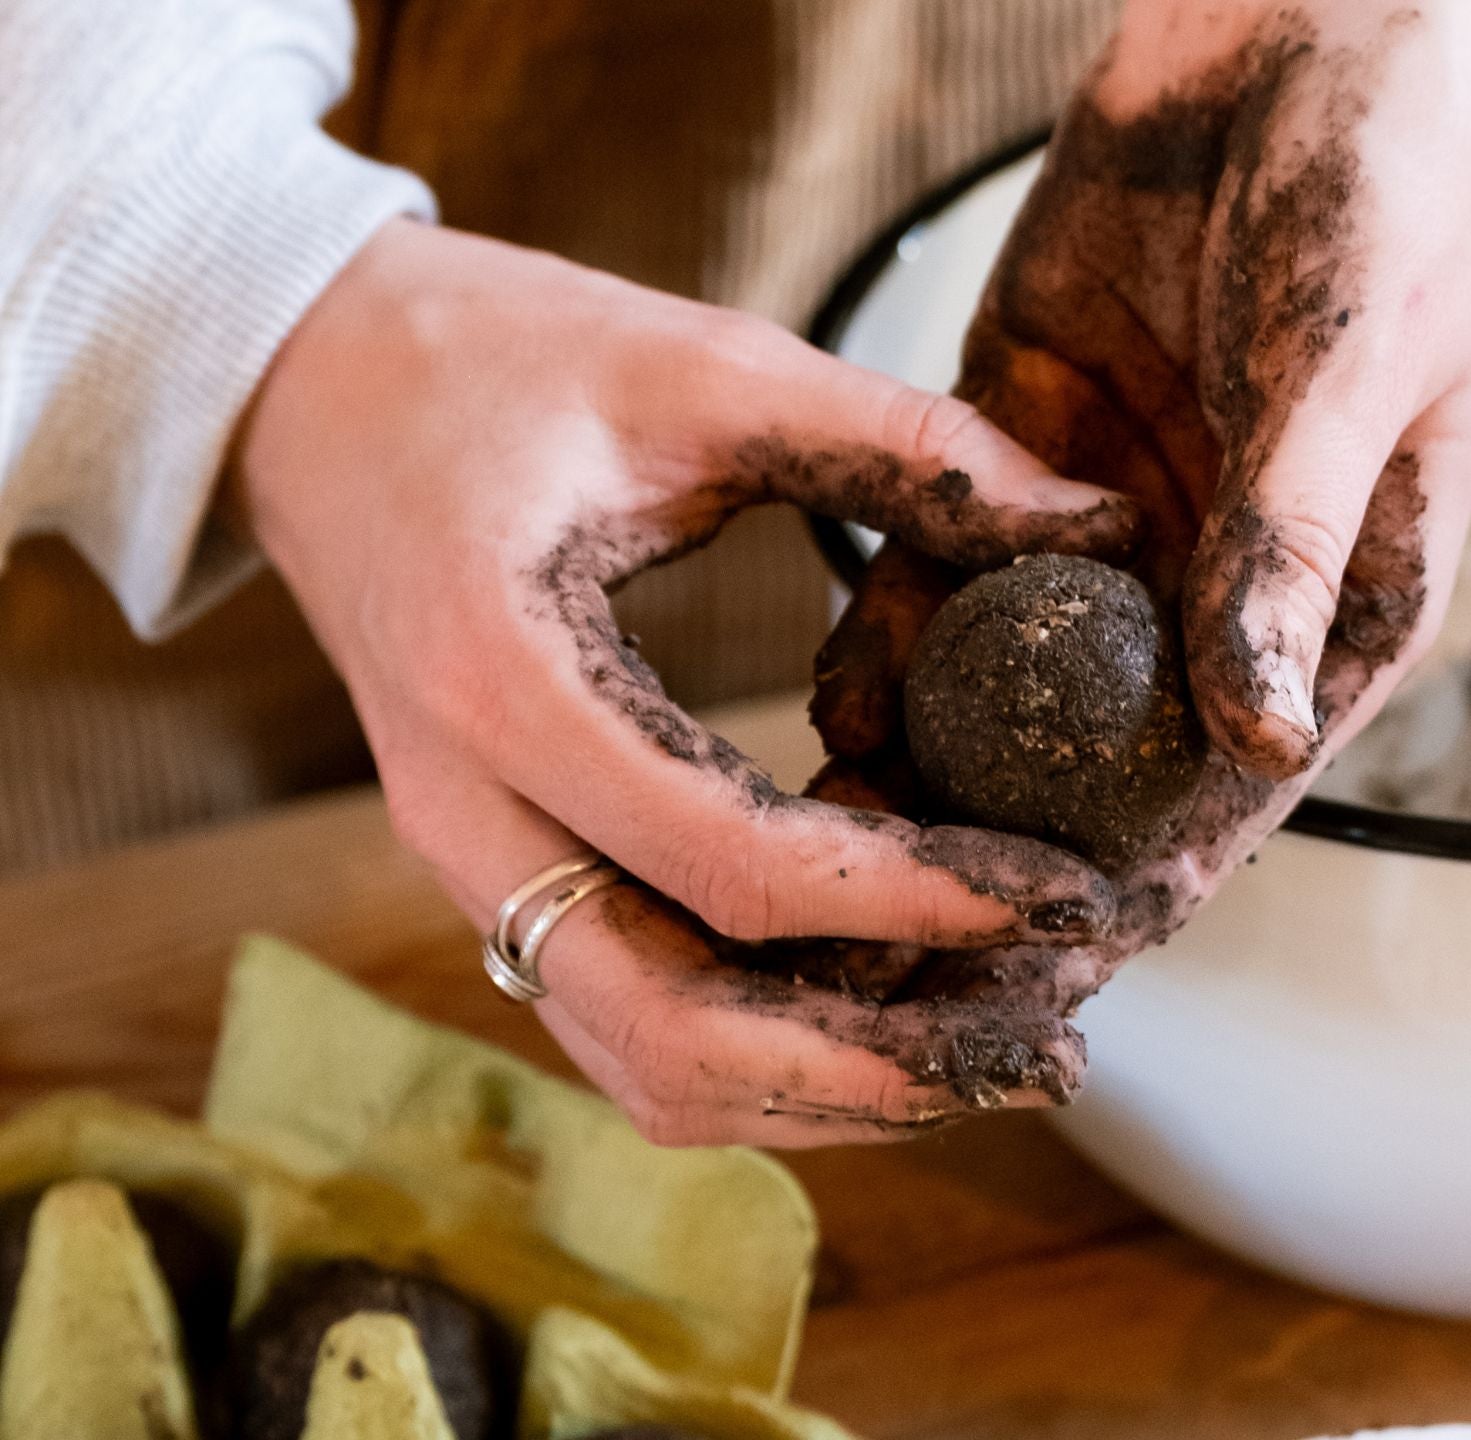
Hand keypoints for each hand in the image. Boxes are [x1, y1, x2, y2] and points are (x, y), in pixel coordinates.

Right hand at [238, 219, 1143, 1143]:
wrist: (316, 387)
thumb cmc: (499, 358)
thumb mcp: (702, 367)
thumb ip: (902, 442)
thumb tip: (1100, 523)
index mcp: (505, 685)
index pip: (734, 866)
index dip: (918, 901)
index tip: (1064, 890)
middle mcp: (467, 819)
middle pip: (677, 1035)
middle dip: (880, 1069)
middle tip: (1050, 1043)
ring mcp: (472, 869)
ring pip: (650, 1067)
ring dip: (829, 1088)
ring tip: (996, 1043)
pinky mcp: (502, 879)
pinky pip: (631, 1023)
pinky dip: (768, 1052)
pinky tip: (893, 1000)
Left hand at [812, 0, 1470, 1009]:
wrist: (1307, 14)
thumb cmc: (1397, 183)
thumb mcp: (1354, 371)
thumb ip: (1293, 548)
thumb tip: (1256, 738)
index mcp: (1345, 594)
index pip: (1245, 777)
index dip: (1154, 877)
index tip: (1058, 968)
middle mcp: (1226, 578)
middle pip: (1116, 759)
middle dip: (1022, 861)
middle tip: (915, 966)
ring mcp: (1120, 512)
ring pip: (1021, 676)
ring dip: (943, 771)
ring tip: (841, 875)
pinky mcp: (1028, 432)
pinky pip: (952, 555)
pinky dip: (900, 624)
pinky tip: (834, 702)